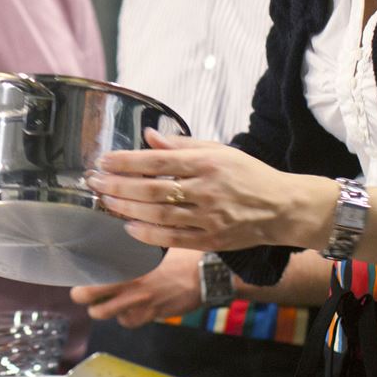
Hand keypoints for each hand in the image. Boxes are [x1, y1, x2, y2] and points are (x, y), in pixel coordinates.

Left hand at [71, 248, 202, 326]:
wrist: (206, 274)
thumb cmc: (183, 255)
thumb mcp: (156, 244)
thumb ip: (135, 246)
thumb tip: (120, 237)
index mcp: (130, 264)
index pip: (93, 275)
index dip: (81, 278)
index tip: (78, 276)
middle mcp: (131, 285)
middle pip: (90, 298)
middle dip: (83, 297)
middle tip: (82, 293)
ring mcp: (140, 302)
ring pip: (106, 314)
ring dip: (102, 309)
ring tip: (102, 302)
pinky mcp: (152, 314)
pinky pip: (128, 322)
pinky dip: (125, 318)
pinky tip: (128, 309)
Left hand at [87, 129, 329, 252]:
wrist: (281, 207)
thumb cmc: (248, 174)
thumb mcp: (218, 150)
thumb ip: (181, 144)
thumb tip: (147, 137)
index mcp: (207, 163)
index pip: (158, 161)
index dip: (127, 162)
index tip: (104, 161)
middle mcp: (206, 190)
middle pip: (153, 190)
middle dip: (119, 187)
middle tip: (95, 183)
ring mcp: (209, 218)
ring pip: (159, 216)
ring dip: (127, 210)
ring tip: (106, 203)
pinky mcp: (211, 240)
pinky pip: (172, 239)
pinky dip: (148, 235)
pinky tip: (128, 228)